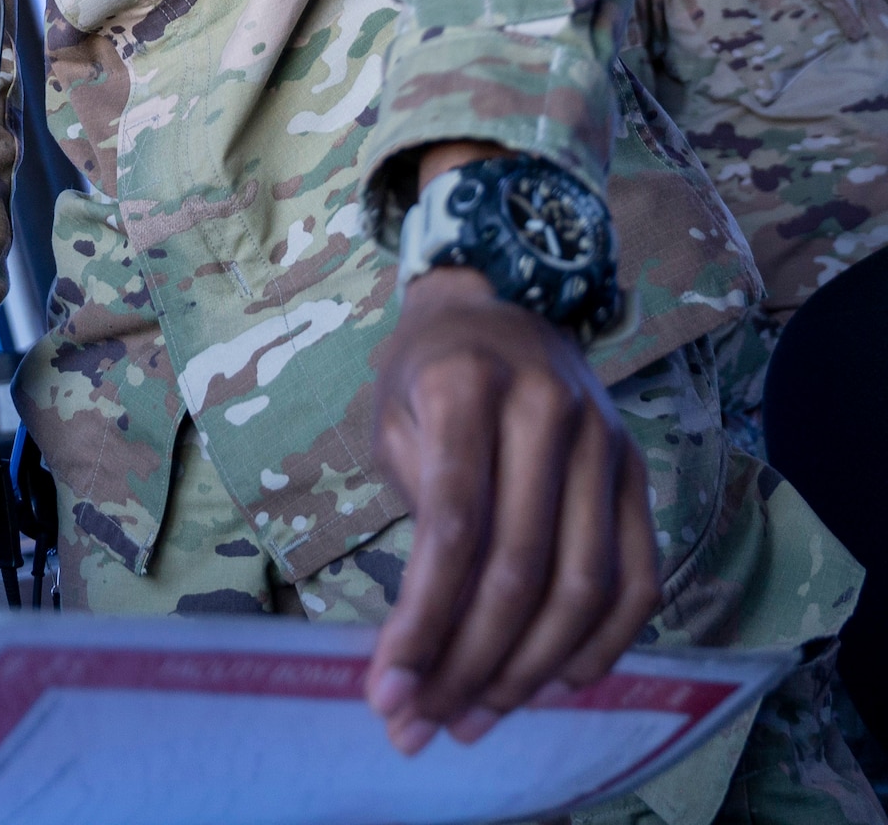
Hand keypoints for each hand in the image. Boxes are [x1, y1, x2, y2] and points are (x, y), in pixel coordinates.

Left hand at [365, 265, 658, 754]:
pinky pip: (639, 578)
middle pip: (518, 568)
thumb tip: (413, 653)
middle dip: (468, 663)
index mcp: (468, 385)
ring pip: (581, 585)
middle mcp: (547, 409)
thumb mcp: (392, 420)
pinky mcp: (639, 471)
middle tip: (424, 723)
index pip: (454, 525)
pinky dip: (602, 645)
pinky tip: (554, 684)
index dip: (423, 619)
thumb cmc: (428, 372)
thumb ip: (411, 519)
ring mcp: (605, 440)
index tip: (388, 687)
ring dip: (528, 671)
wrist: (497, 304)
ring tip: (475, 717)